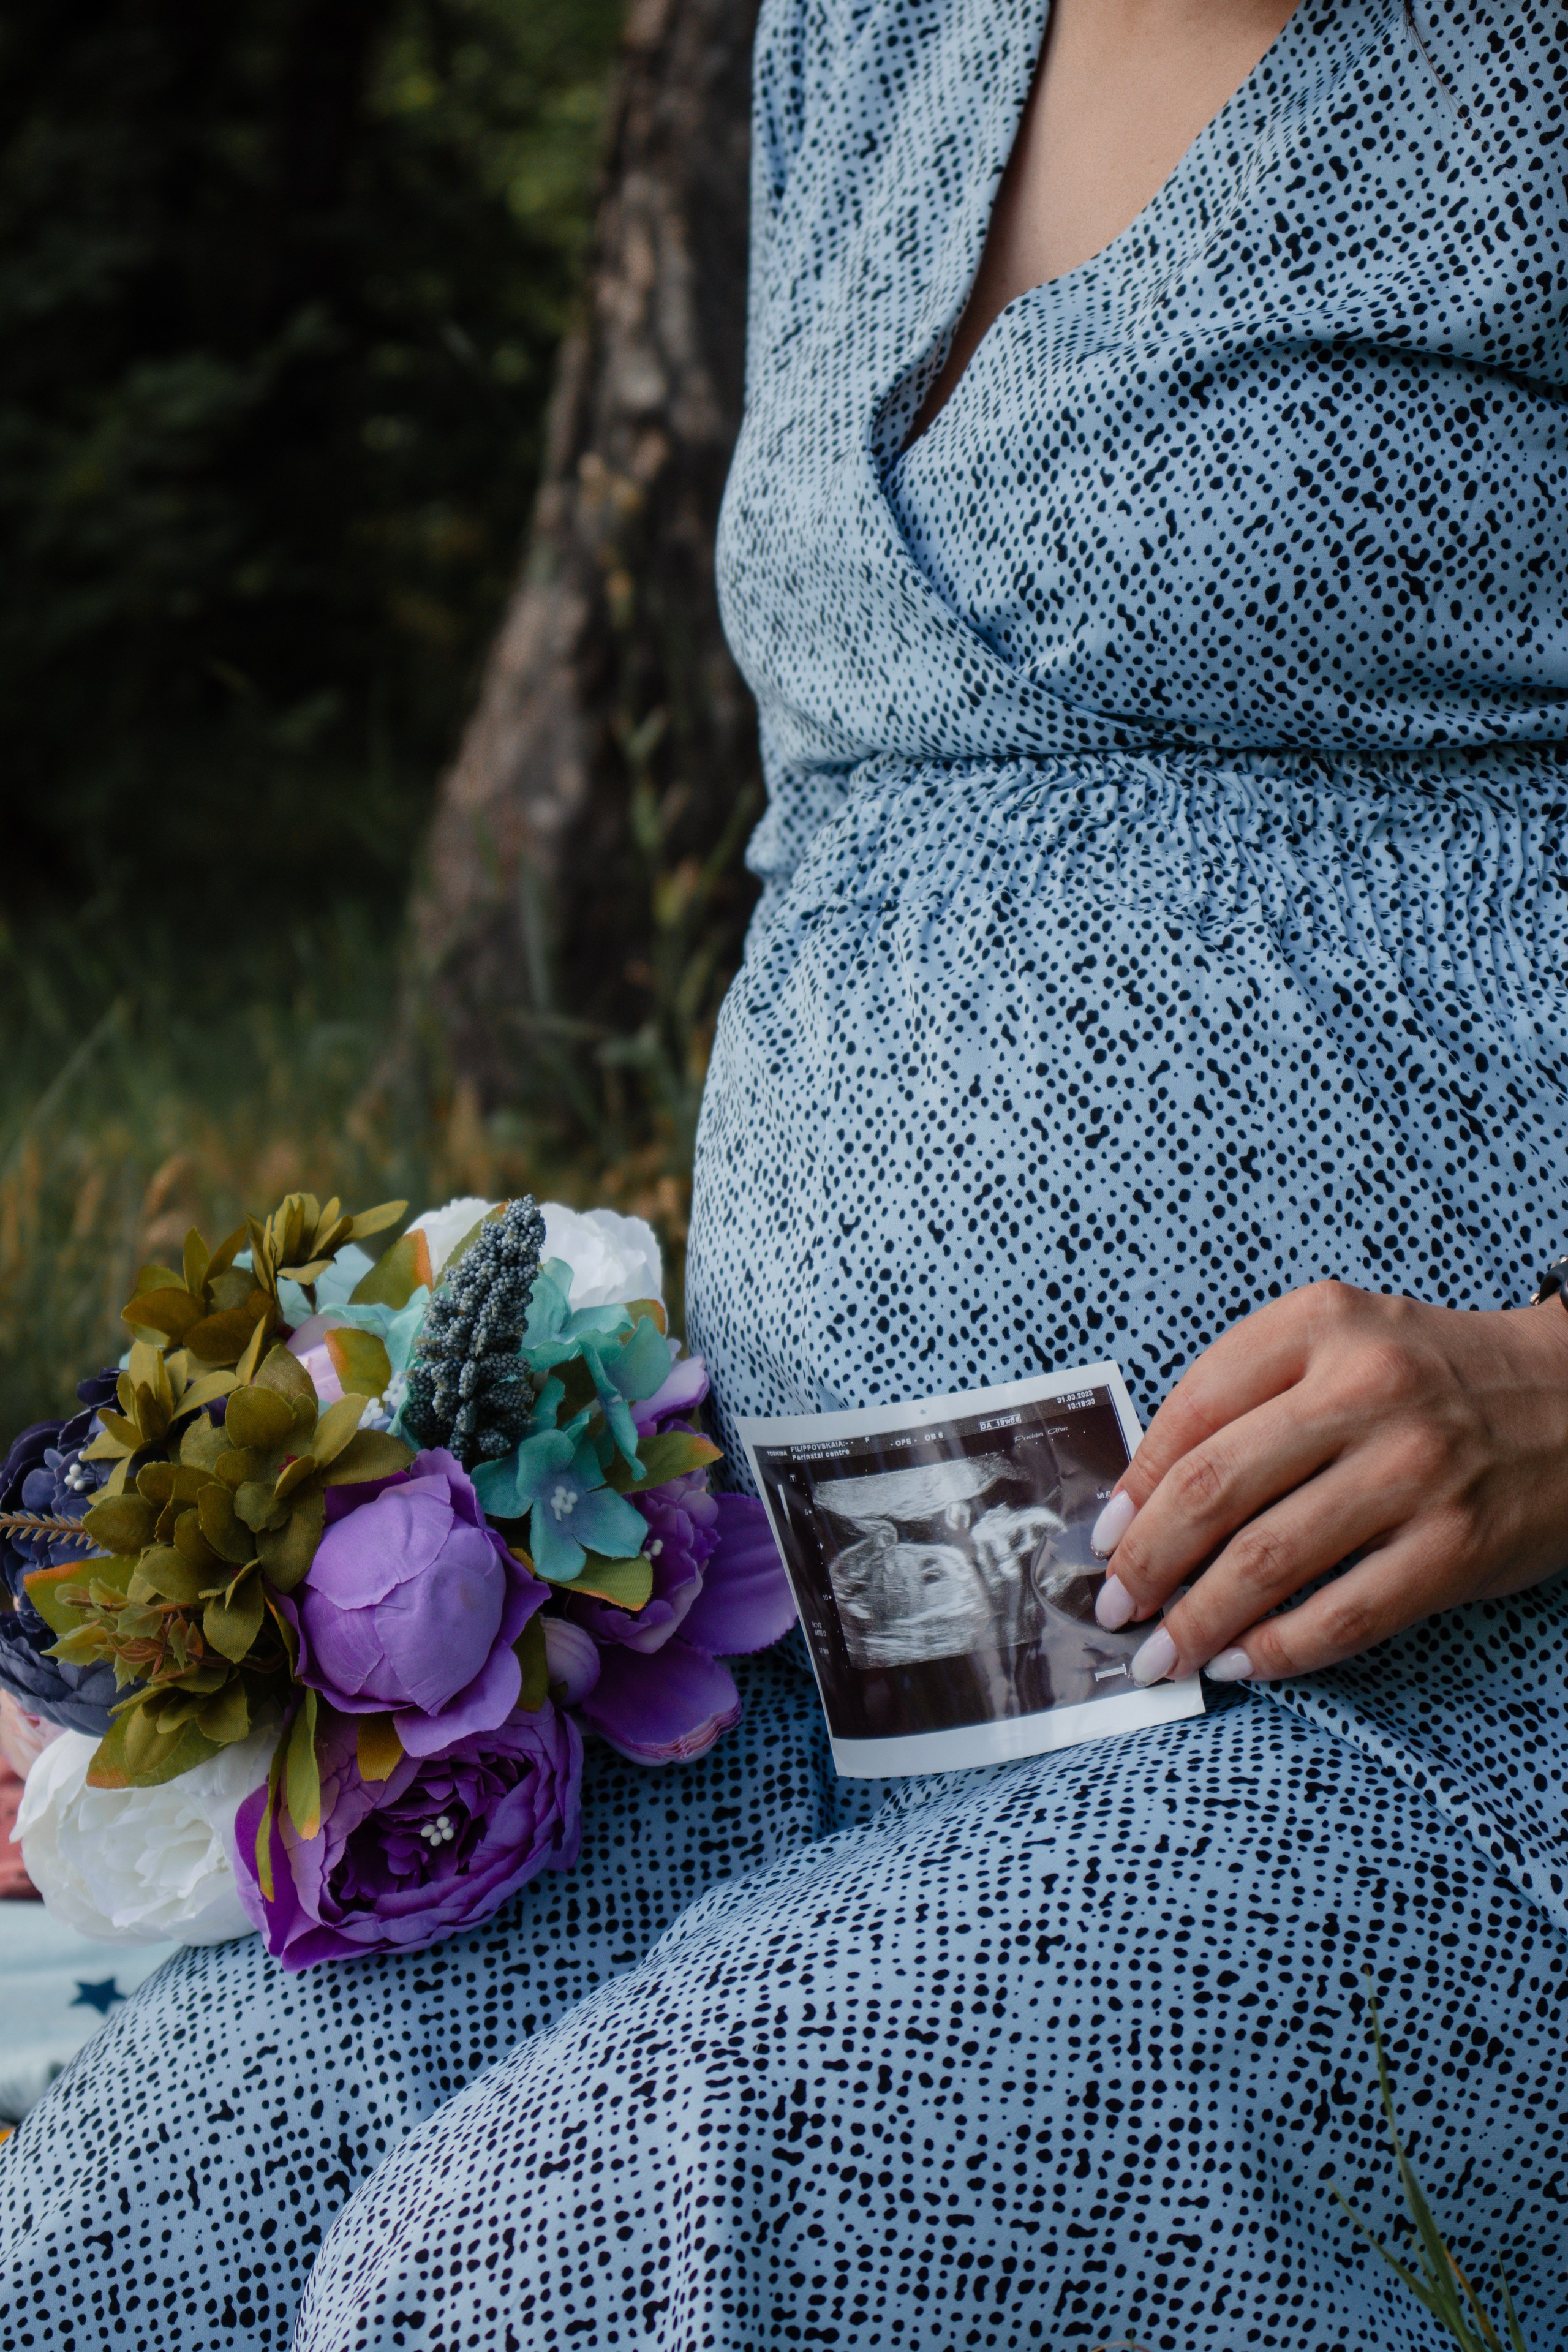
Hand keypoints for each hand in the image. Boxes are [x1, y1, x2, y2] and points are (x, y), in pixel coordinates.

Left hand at [1088, 1280, 1567, 1685]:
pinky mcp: (1457, 1544)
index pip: (1193, 1407)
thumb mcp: (1342, 1343)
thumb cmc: (1435, 1380)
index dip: (1134, 1484)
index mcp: (1321, 1324)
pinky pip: (1345, 1613)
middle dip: (1147, 1561)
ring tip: (1164, 1654)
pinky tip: (1243, 1663)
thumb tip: (1146, 1499)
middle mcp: (1365, 1388)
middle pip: (1215, 1487)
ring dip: (1198, 1620)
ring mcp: (1415, 1469)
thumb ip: (1251, 1397)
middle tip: (1115, 1606)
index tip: (1104, 1536)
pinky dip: (1280, 1649)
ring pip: (1270, 1558)